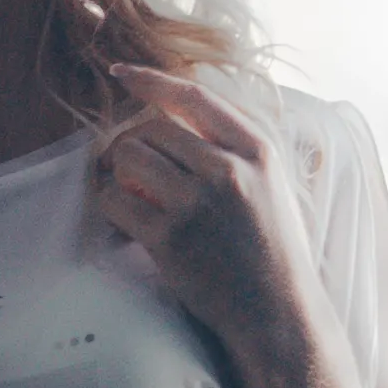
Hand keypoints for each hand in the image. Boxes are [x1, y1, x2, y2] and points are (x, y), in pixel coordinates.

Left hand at [93, 64, 313, 359]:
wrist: (278, 315)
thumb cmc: (273, 250)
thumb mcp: (273, 184)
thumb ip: (237, 147)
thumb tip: (181, 108)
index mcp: (258, 150)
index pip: (194, 96)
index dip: (152, 79)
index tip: (122, 72)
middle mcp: (229, 170)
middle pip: (152, 127)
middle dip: (131, 142)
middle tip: (129, 166)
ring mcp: (198, 204)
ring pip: (127, 156)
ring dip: (116, 172)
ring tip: (128, 192)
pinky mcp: (170, 239)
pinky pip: (114, 200)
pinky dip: (109, 205)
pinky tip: (123, 219)